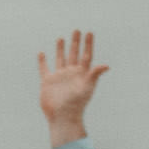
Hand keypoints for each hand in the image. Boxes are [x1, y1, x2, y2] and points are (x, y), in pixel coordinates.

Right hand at [38, 30, 107, 148]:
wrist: (62, 117)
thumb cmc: (76, 105)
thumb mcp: (87, 88)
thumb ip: (94, 75)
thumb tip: (106, 66)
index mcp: (81, 74)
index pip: (86, 56)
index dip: (88, 44)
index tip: (89, 33)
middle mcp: (71, 74)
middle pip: (74, 55)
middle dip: (76, 43)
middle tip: (77, 31)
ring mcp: (59, 77)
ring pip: (60, 59)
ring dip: (61, 49)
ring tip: (61, 38)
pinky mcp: (47, 82)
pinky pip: (44, 69)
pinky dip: (42, 61)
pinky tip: (42, 54)